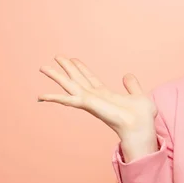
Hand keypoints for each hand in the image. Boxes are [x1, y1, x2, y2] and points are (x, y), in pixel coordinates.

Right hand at [38, 55, 157, 157]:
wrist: (142, 126)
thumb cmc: (142, 117)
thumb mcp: (138, 95)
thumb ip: (132, 86)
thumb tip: (127, 75)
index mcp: (106, 95)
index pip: (90, 79)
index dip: (82, 68)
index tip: (73, 58)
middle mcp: (95, 98)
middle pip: (78, 79)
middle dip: (68, 68)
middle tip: (57, 56)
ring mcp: (90, 101)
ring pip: (69, 85)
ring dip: (57, 76)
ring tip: (43, 67)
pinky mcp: (88, 105)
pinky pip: (68, 100)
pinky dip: (54, 98)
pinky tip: (40, 96)